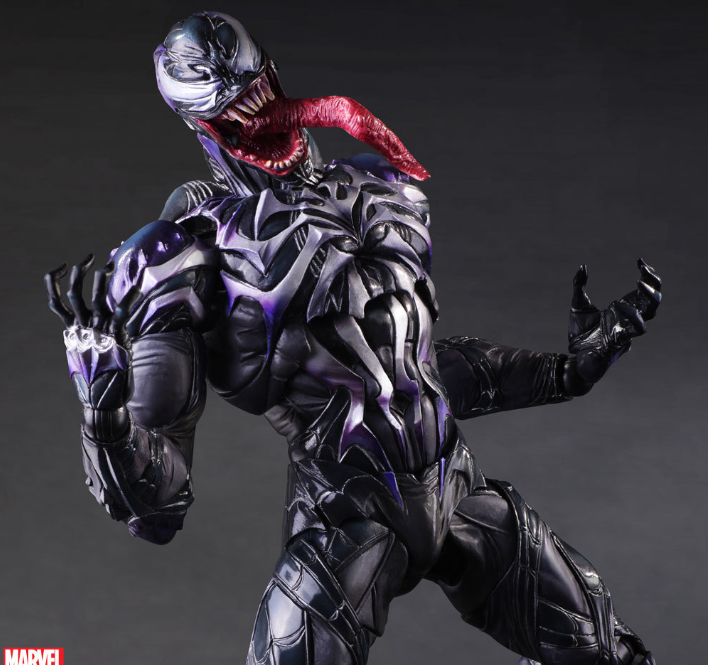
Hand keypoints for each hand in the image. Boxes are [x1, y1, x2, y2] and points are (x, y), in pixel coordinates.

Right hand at [45, 255, 140, 410]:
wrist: (103, 399)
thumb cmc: (98, 379)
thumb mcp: (86, 356)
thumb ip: (86, 339)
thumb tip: (86, 331)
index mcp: (72, 331)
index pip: (57, 301)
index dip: (53, 282)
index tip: (61, 266)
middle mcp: (82, 328)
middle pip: (76, 293)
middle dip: (82, 273)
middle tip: (92, 257)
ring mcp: (97, 332)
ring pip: (96, 298)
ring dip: (103, 280)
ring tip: (111, 265)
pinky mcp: (115, 338)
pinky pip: (121, 314)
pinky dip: (129, 300)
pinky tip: (138, 289)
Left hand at [568, 259, 661, 382]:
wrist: (574, 354)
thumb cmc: (580, 332)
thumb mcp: (577, 304)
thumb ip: (579, 285)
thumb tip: (582, 266)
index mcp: (623, 308)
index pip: (645, 291)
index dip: (648, 276)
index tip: (641, 262)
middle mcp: (628, 317)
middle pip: (653, 299)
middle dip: (654, 283)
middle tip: (644, 271)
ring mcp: (627, 328)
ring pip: (651, 312)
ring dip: (648, 296)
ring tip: (637, 283)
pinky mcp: (621, 340)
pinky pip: (637, 330)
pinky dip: (635, 317)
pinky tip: (622, 305)